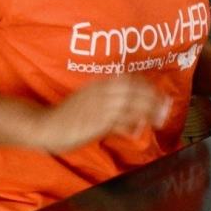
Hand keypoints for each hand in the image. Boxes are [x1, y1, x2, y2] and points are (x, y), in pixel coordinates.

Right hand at [33, 76, 170, 152]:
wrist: (44, 125)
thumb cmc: (66, 115)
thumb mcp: (86, 99)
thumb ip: (104, 98)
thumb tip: (123, 102)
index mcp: (99, 85)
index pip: (128, 79)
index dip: (146, 84)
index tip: (157, 91)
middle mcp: (101, 93)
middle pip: (134, 91)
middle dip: (153, 97)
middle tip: (167, 104)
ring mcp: (99, 108)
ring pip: (131, 106)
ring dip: (148, 111)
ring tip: (161, 118)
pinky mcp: (96, 124)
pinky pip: (119, 123)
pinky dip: (131, 126)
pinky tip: (138, 131)